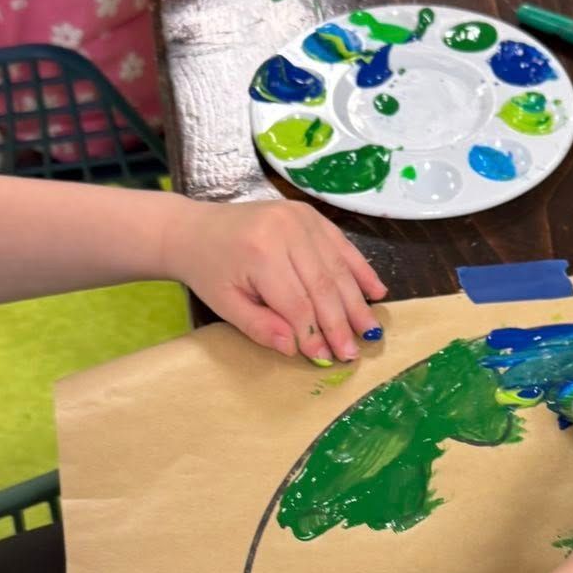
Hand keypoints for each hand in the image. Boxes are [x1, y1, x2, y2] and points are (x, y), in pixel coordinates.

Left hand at [173, 198, 385, 360]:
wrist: (196, 229)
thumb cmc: (209, 270)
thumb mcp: (226, 305)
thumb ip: (260, 327)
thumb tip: (294, 348)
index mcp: (260, 254)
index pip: (297, 303)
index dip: (314, 334)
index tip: (327, 357)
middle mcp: (284, 230)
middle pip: (322, 286)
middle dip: (340, 323)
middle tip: (355, 352)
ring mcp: (300, 218)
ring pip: (337, 268)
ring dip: (356, 302)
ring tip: (371, 330)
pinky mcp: (309, 215)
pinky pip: (342, 246)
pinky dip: (361, 270)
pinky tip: (376, 292)